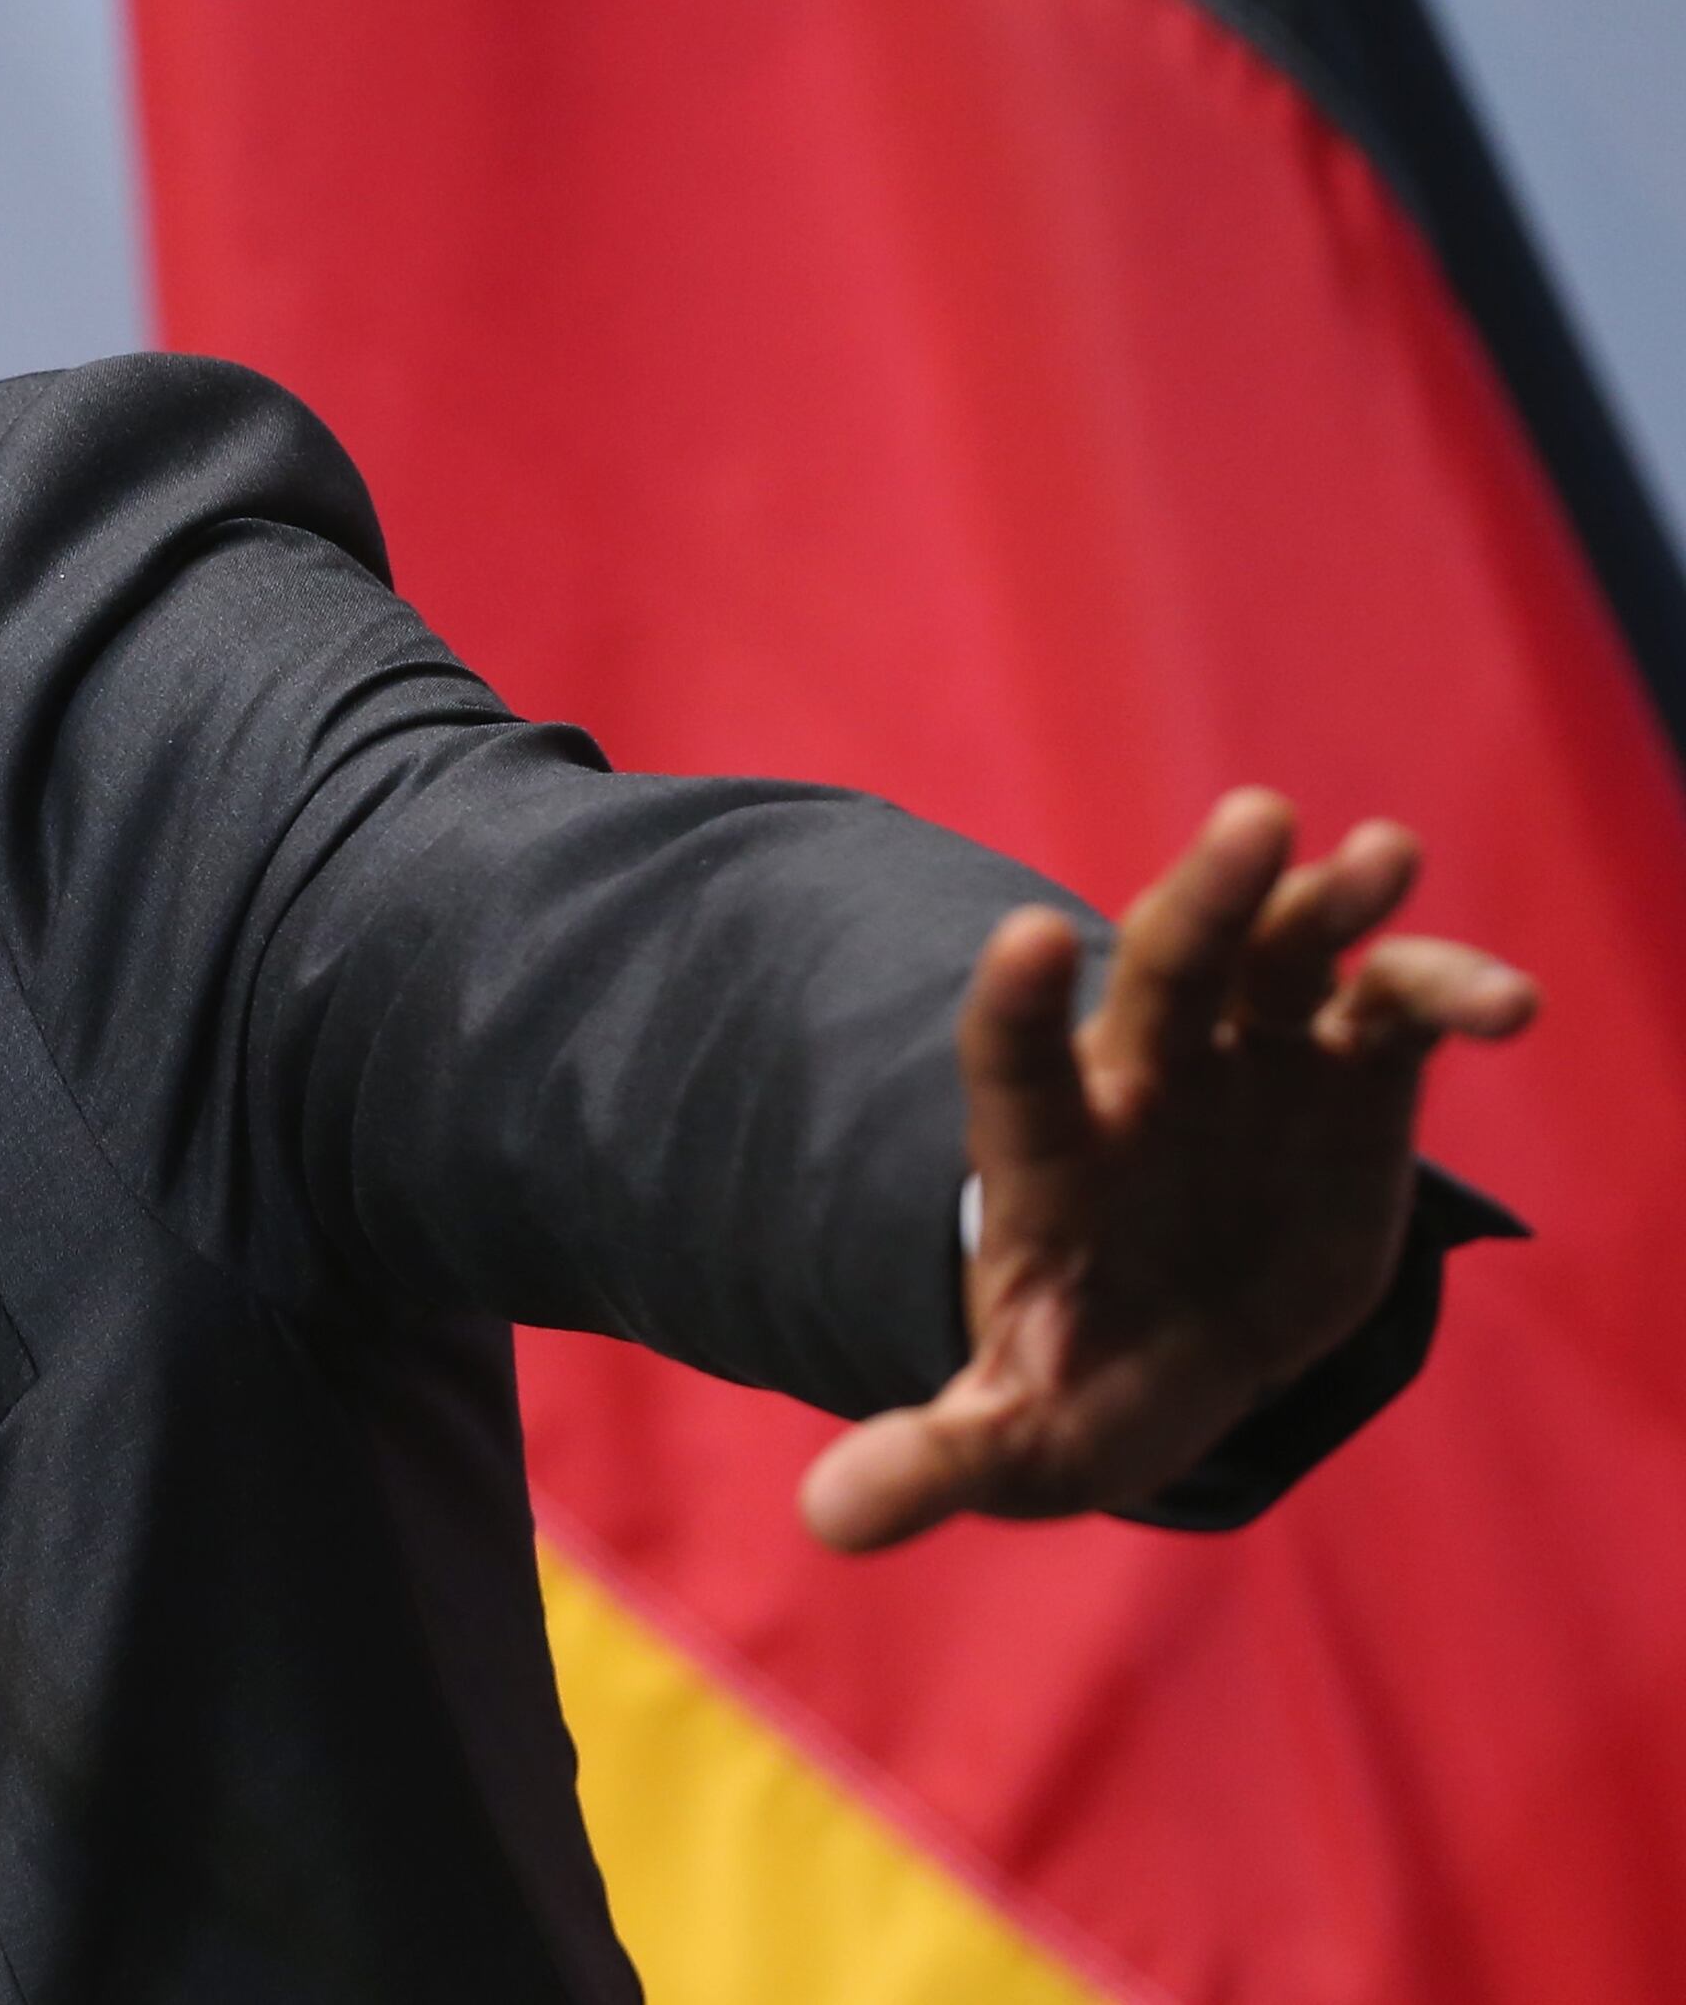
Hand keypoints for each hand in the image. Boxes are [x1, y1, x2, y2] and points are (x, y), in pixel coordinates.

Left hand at [799, 789, 1535, 1552]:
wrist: (1176, 1353)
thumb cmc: (1082, 1384)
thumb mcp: (1016, 1436)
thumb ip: (938, 1457)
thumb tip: (830, 1521)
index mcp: (1049, 1158)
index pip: (1013, 1064)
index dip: (1016, 1006)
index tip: (1028, 936)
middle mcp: (1144, 1083)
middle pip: (1164, 970)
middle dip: (1207, 898)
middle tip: (1254, 819)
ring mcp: (1247, 1066)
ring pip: (1285, 960)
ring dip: (1330, 904)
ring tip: (1385, 854)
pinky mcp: (1348, 1080)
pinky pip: (1396, 1015)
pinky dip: (1446, 992)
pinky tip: (1510, 1005)